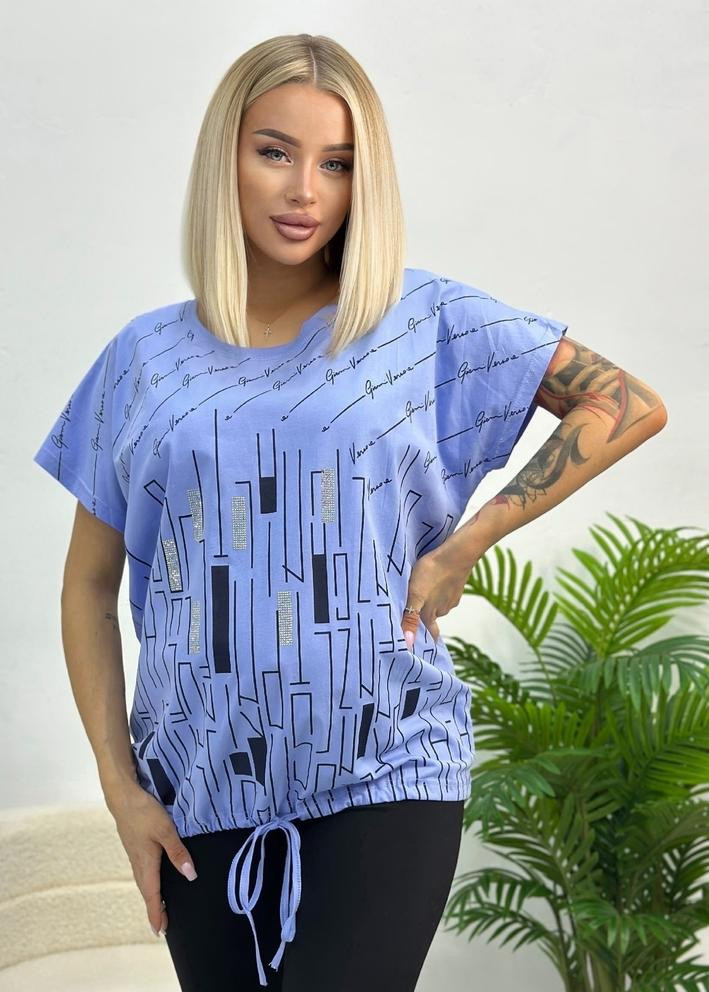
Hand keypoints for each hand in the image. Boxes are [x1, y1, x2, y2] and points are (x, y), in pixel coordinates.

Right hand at [106, 783, 197, 937]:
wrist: (122, 797)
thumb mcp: (165, 830)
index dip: (156, 913)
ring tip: (159, 907)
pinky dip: (148, 882)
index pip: (152, 895)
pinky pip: (142, 871)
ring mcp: (134, 854)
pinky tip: (153, 879)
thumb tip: (190, 875)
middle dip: (154, 909)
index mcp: (146, 863)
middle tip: (162, 925)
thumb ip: (178, 853)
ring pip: (143, 881)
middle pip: (146, 891)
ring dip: (151, 896)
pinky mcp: (134, 846)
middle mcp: (138, 863)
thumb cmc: (144, 812)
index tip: (159, 932)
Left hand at [401, 528, 481, 647]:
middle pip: (430, 618)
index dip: (422, 636)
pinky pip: (444, 592)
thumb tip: (408, 643)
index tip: (418, 641)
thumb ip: (410, 617)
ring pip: (438, 604)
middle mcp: (442, 609)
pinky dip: (438, 590)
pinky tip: (433, 582)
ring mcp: (451, 597)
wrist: (457, 553)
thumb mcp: (415, 595)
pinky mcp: (456, 585)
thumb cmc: (432, 572)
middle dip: (422, 617)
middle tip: (411, 612)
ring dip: (430, 602)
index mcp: (430, 613)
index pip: (428, 632)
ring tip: (420, 594)